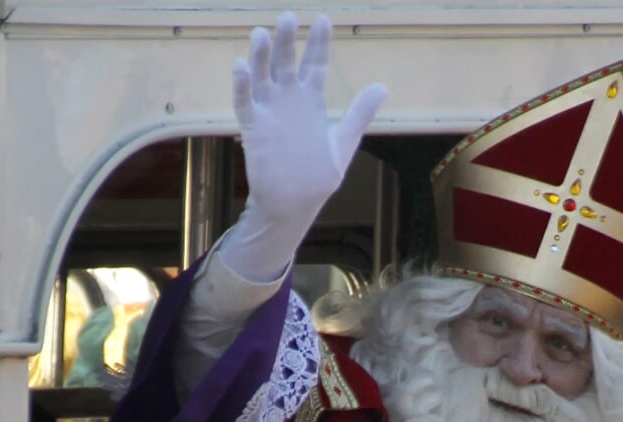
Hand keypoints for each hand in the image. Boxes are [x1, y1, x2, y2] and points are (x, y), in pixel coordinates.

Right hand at [219, 13, 386, 281]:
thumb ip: (359, 113)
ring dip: (261, 56)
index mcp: (312, 101)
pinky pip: (245, 103)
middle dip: (288, 41)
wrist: (294, 203)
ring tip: (262, 34)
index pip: (315, 64)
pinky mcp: (254, 128)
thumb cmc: (318, 175)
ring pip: (262, 77)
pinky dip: (242, 85)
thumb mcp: (344, 142)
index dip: (319, 43)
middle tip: (288, 17)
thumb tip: (382, 86)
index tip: (324, 19)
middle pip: (287, 63)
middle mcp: (290, 100)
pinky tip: (240, 65)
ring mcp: (270, 112)